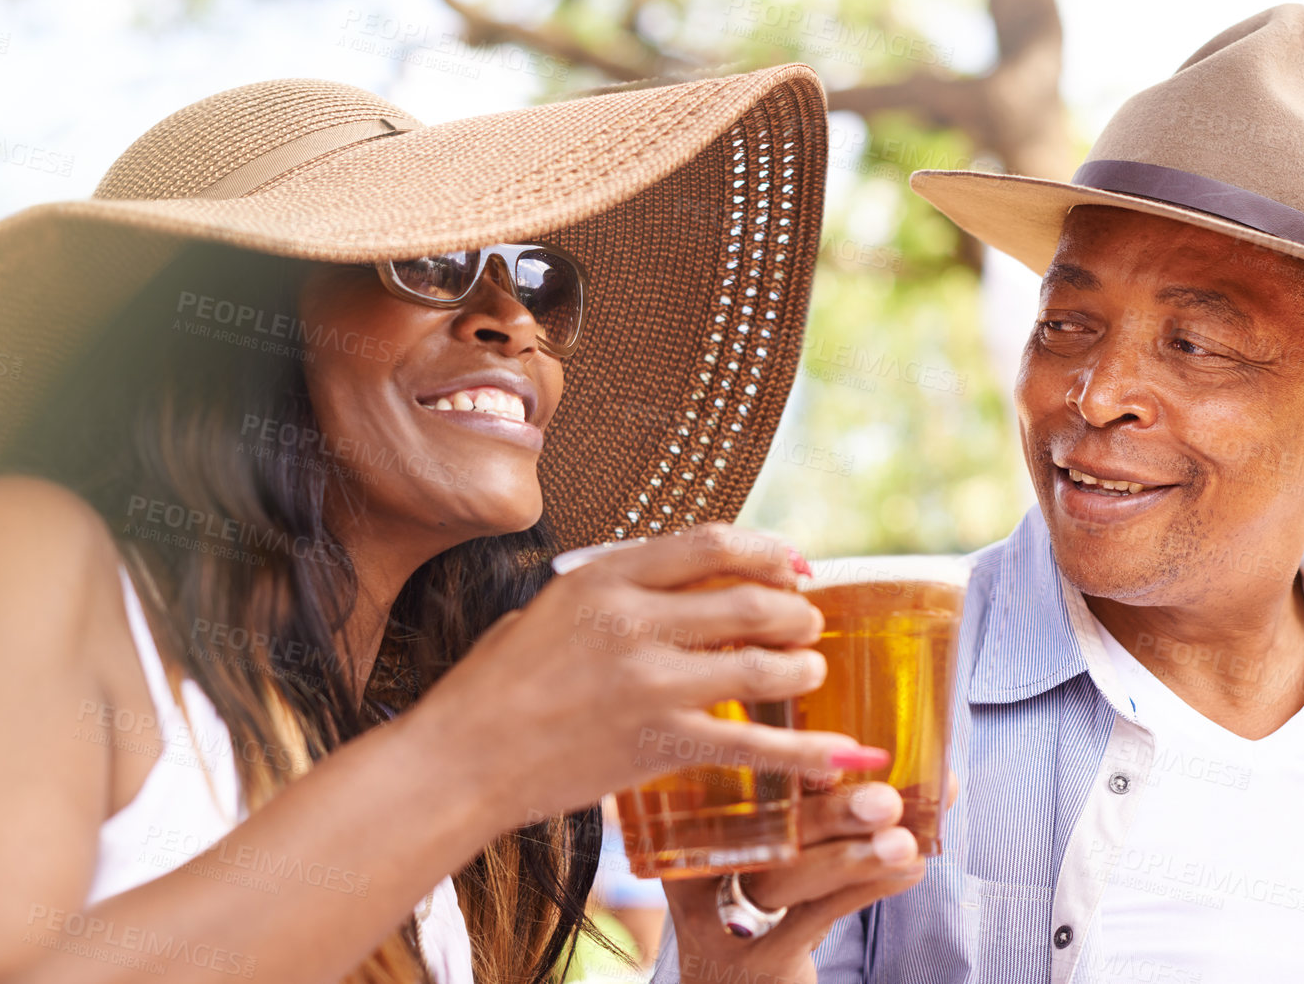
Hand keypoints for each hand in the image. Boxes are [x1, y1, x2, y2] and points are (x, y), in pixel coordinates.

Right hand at [414, 523, 885, 824]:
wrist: (461, 760)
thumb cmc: (493, 686)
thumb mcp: (548, 609)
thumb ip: (613, 592)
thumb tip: (677, 584)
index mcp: (605, 578)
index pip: (712, 543)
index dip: (767, 550)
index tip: (792, 565)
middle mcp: (633, 621)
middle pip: (750, 598)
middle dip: (794, 610)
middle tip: (807, 622)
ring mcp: (649, 683)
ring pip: (761, 664)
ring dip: (801, 668)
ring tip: (810, 673)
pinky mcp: (658, 743)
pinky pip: (752, 744)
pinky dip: (806, 750)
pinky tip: (842, 754)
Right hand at [662, 775, 960, 982]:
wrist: (739, 979)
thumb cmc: (774, 891)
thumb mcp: (785, 842)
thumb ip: (841, 800)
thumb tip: (941, 776)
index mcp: (697, 814)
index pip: (740, 780)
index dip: (788, 762)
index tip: (843, 751)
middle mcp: (700, 859)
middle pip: (764, 828)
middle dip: (830, 811)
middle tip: (885, 800)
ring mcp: (722, 912)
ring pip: (788, 877)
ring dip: (854, 857)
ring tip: (904, 842)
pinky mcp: (759, 953)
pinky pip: (817, 916)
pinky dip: (866, 889)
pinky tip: (907, 872)